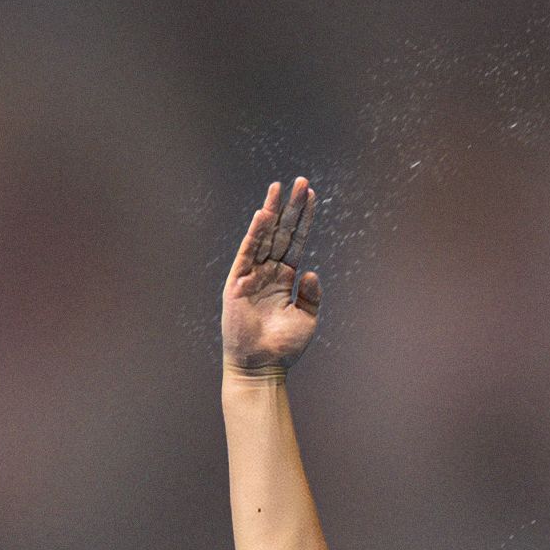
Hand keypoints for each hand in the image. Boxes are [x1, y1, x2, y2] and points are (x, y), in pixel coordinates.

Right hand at [223, 177, 320, 373]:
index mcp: (284, 278)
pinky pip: (247, 253)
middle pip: (281, 232)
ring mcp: (252, 276)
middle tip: (300, 181)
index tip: (311, 195)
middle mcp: (268, 272)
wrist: (261, 367)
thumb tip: (310, 271)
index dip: (303, 219)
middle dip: (290, 207)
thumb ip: (311, 294)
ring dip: (272, 212)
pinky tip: (262, 215)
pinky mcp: (237, 283)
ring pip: (264, 237)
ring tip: (279, 188)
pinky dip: (254, 234)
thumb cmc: (283, 348)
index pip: (295, 241)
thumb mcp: (306, 319)